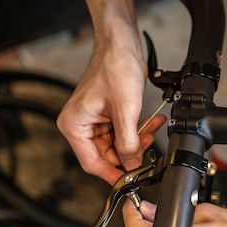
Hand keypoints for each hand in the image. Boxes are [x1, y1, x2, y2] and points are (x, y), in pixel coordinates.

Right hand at [57, 45, 165, 184]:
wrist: (122, 44)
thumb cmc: (114, 67)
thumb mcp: (125, 110)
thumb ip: (128, 142)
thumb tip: (132, 165)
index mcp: (74, 125)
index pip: (92, 162)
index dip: (112, 174)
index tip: (129, 182)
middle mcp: (81, 125)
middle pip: (107, 155)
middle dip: (130, 152)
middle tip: (148, 147)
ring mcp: (95, 121)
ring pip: (119, 145)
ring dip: (138, 139)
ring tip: (152, 128)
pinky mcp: (109, 115)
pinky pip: (124, 132)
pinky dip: (139, 129)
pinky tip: (151, 122)